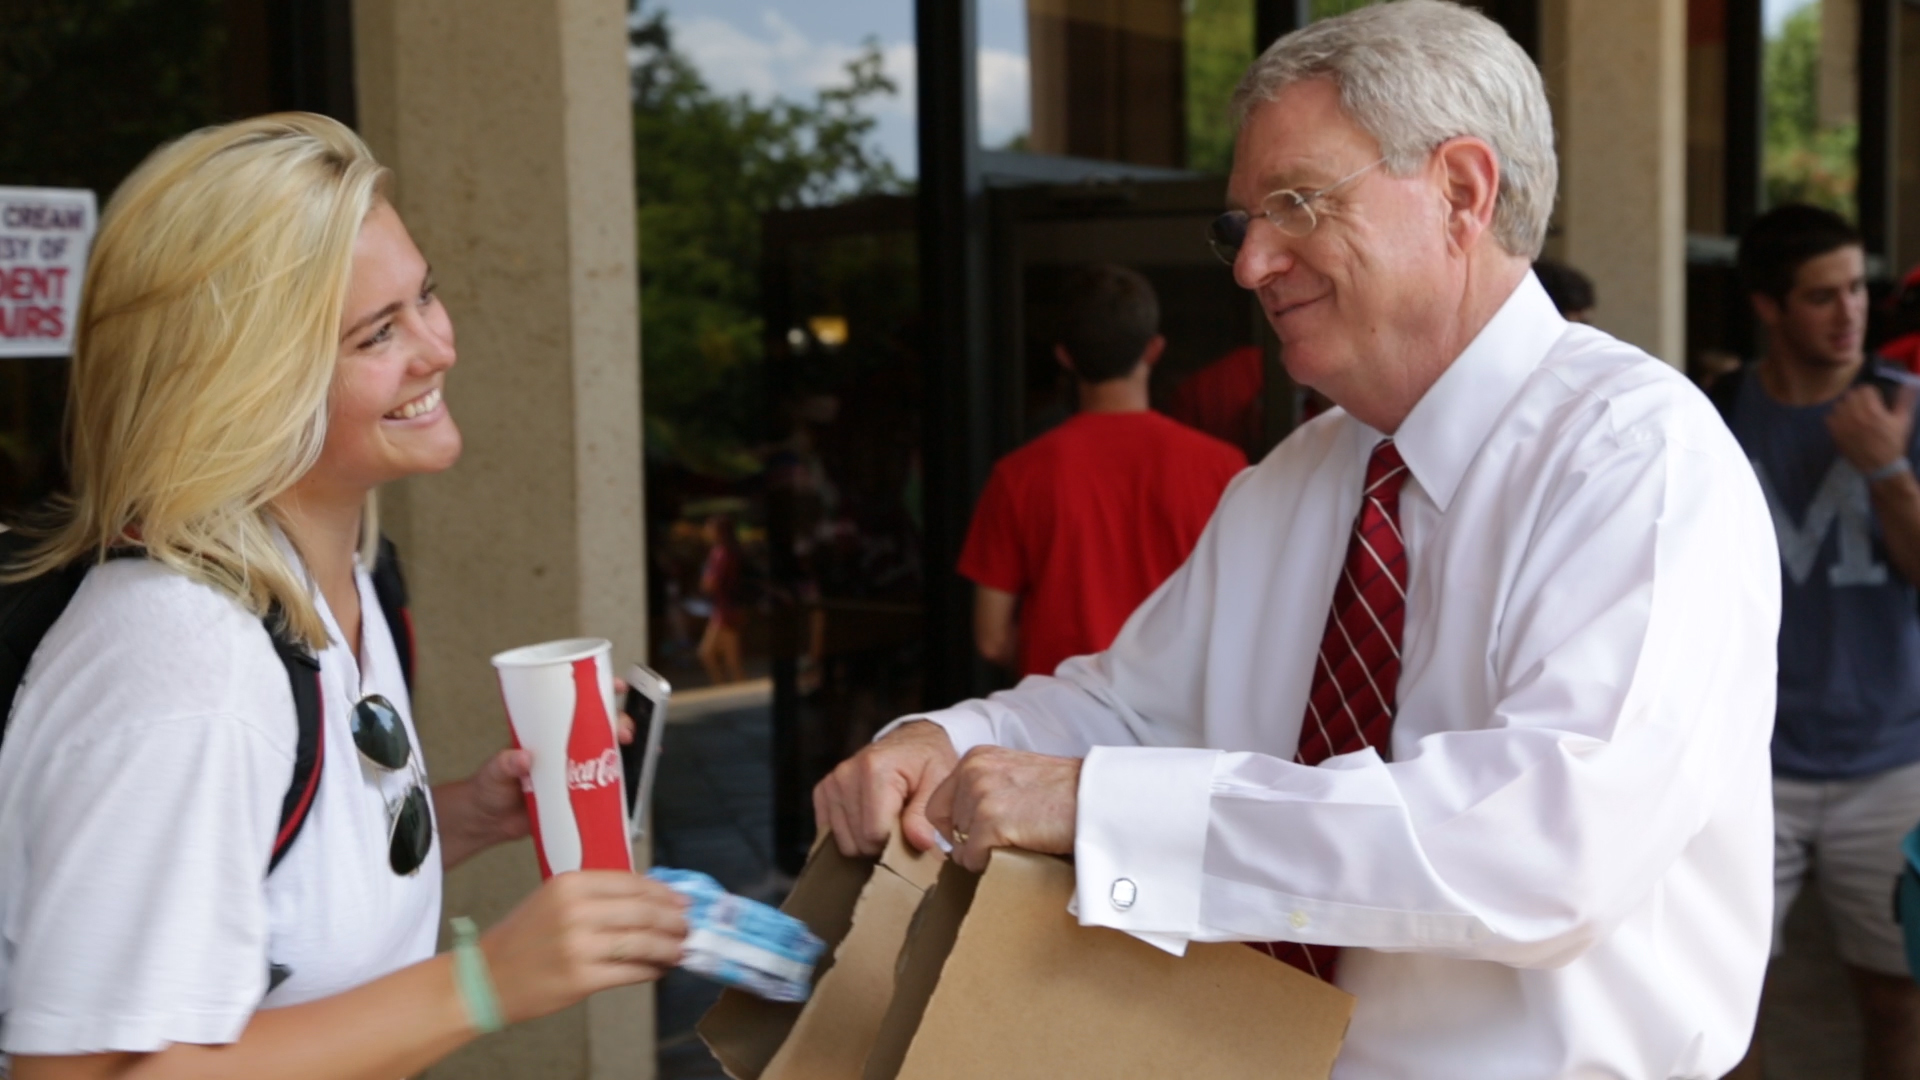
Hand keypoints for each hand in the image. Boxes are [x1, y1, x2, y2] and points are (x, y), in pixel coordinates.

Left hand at [441, 682, 641, 866]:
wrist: (488, 823)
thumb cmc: (488, 788)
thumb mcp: (494, 772)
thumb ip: (505, 764)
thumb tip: (522, 758)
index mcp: (546, 733)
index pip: (576, 704)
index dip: (599, 692)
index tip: (617, 686)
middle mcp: (564, 748)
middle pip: (601, 728)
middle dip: (620, 724)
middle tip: (625, 733)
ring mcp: (573, 771)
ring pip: (607, 754)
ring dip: (626, 752)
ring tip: (639, 753)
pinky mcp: (577, 796)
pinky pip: (604, 787)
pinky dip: (622, 784)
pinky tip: (635, 783)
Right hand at [482, 870, 687, 1024]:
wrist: (485, 977)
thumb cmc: (521, 938)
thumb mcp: (554, 899)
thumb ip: (596, 894)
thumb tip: (648, 898)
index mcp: (570, 883)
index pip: (633, 883)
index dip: (663, 893)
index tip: (681, 900)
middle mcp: (575, 911)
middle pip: (644, 912)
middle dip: (673, 921)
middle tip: (687, 926)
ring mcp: (579, 946)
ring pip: (643, 943)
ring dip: (669, 947)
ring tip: (679, 949)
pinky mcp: (581, 978)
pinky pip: (630, 972)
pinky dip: (651, 971)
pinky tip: (658, 969)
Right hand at [813, 720, 957, 855]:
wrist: (913, 741)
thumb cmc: (929, 762)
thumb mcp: (940, 783)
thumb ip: (926, 814)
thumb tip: (920, 843)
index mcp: (873, 769)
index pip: (874, 834)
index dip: (897, 844)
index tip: (912, 831)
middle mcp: (845, 774)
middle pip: (858, 842)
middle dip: (882, 844)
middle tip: (902, 825)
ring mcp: (830, 783)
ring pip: (843, 843)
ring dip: (866, 840)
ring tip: (886, 819)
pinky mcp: (823, 792)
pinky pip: (830, 835)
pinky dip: (852, 835)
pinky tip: (869, 819)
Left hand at [924, 746, 1079, 872]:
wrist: (1096, 798)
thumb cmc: (1065, 793)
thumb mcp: (1014, 775)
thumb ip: (984, 790)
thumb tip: (960, 828)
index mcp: (975, 759)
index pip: (937, 804)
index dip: (955, 828)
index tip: (977, 838)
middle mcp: (972, 772)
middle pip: (946, 827)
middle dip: (969, 842)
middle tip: (1001, 843)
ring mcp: (980, 796)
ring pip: (960, 845)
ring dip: (983, 853)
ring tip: (1016, 843)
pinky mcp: (991, 822)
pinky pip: (973, 858)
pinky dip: (990, 864)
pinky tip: (1016, 852)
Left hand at [1828, 382, 1917, 475]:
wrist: (1881, 466)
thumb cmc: (1894, 443)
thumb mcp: (1903, 421)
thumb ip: (1905, 400)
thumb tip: (1909, 384)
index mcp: (1874, 412)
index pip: (1864, 389)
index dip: (1870, 392)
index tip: (1873, 398)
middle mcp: (1857, 417)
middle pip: (1850, 395)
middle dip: (1857, 397)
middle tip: (1863, 405)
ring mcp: (1844, 426)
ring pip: (1839, 405)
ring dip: (1846, 406)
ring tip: (1853, 412)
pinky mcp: (1836, 435)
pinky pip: (1829, 417)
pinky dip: (1836, 417)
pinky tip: (1844, 421)